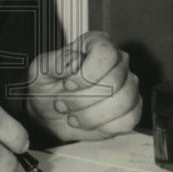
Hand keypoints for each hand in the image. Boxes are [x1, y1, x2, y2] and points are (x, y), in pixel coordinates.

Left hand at [26, 31, 141, 141]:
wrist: (48, 114)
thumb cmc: (46, 87)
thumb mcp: (40, 72)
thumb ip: (54, 63)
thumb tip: (76, 60)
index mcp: (95, 44)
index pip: (106, 53)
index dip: (86, 74)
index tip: (67, 85)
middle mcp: (117, 61)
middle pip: (114, 81)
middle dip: (82, 100)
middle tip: (62, 104)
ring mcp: (128, 85)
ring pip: (123, 102)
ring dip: (91, 116)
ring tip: (72, 116)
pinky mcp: (132, 109)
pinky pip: (129, 120)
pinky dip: (104, 127)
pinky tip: (88, 123)